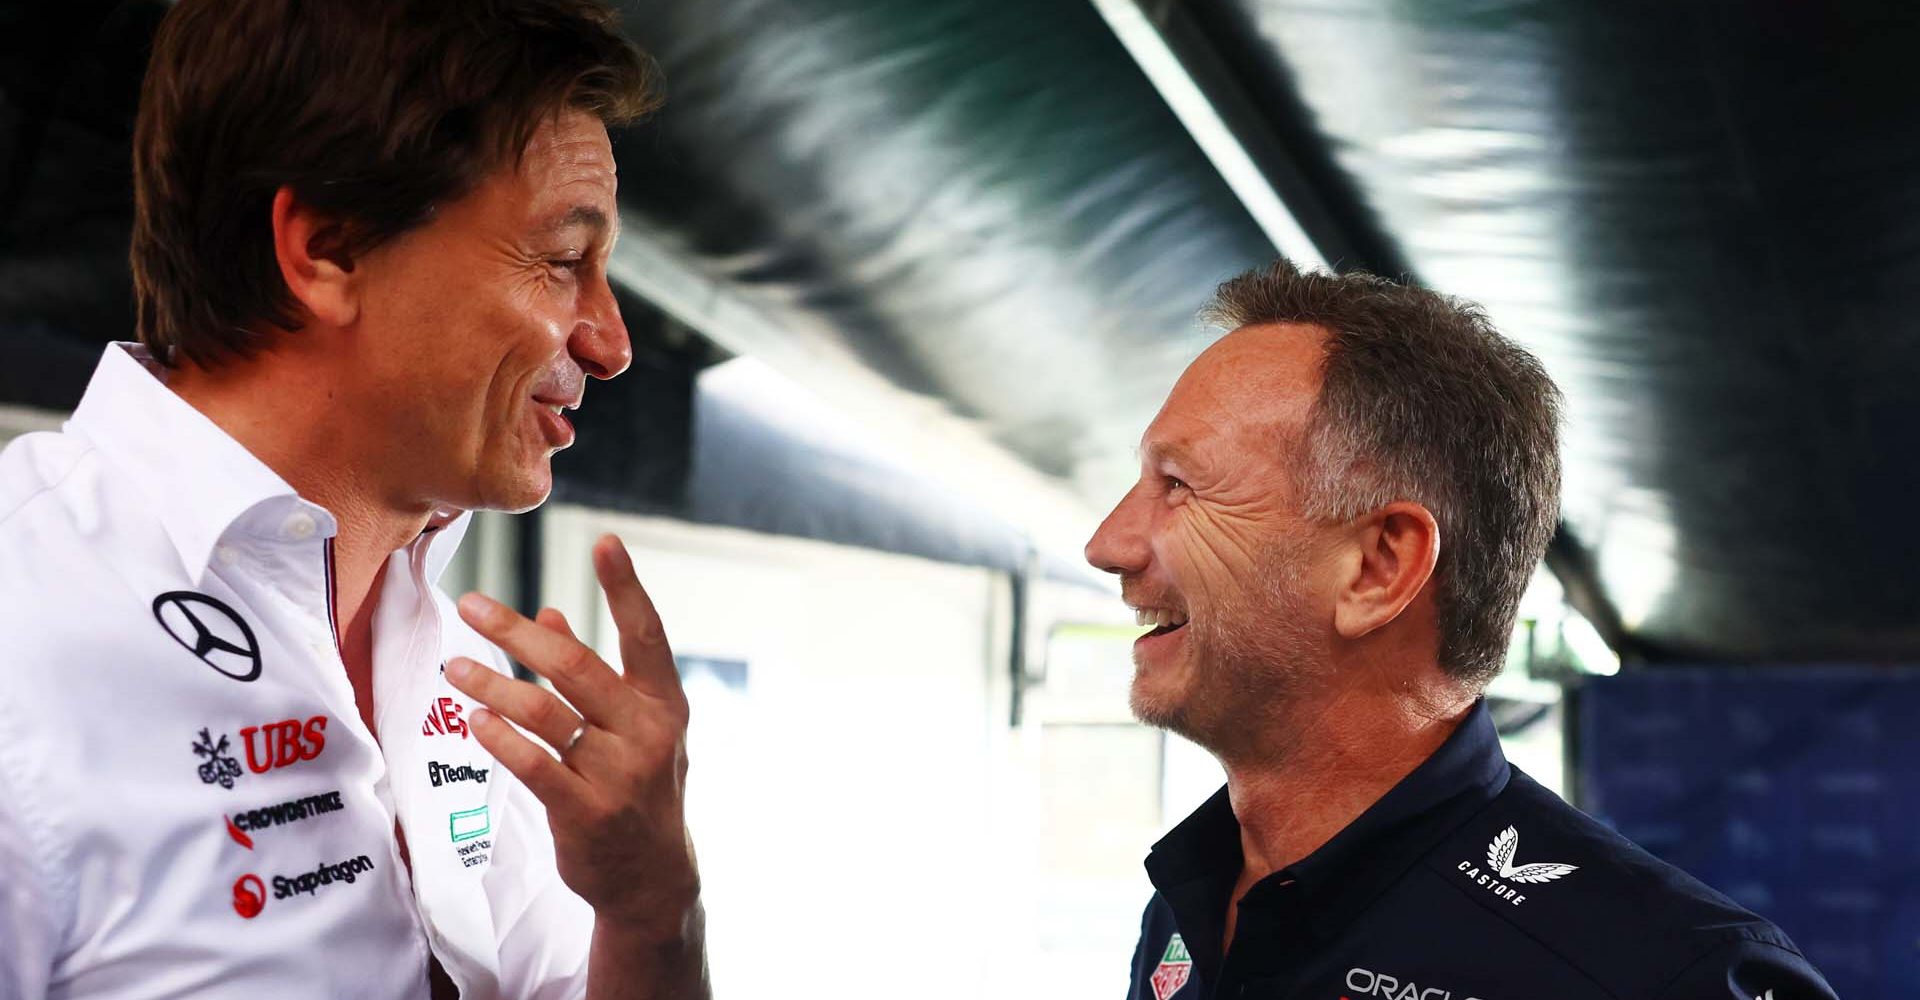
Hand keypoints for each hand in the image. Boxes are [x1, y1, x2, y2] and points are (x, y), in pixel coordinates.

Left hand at [443, 534, 698, 937]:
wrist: (652, 879)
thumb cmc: (640, 788)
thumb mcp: (635, 728)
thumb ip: (596, 671)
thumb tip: (549, 611)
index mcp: (664, 703)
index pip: (646, 633)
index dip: (626, 587)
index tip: (605, 540)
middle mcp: (648, 732)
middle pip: (576, 667)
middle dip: (517, 633)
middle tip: (471, 606)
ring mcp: (619, 774)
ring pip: (545, 714)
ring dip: (493, 685)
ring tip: (455, 666)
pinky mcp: (586, 812)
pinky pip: (534, 765)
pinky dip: (502, 740)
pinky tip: (475, 721)